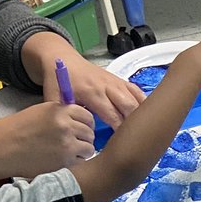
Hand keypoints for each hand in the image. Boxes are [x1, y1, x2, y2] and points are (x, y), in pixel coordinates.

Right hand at [0, 101, 95, 176]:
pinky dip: (75, 161)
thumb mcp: (38, 113)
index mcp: (58, 109)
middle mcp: (65, 124)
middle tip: (75, 143)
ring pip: (89, 147)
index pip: (86, 115)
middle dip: (84, 138)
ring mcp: (66, 142)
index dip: (85, 124)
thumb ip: (59, 115)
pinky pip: (81, 160)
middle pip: (89, 131)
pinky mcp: (64, 159)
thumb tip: (78, 121)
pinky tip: (63, 160)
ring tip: (69, 153)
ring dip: (82, 151)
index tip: (81, 129)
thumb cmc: (14, 131)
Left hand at [23, 36, 142, 128]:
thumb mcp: (54, 99)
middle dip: (134, 124)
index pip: (112, 115)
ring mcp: (115, 82)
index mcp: (91, 93)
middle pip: (129, 107)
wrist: (61, 58)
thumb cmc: (57, 81)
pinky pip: (137, 91)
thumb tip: (75, 136)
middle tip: (134, 139)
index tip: (122, 144)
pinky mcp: (120, 80)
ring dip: (141, 115)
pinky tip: (146, 116)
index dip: (119, 130)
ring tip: (143, 130)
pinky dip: (144, 103)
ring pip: (136, 99)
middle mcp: (107, 87)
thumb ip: (65, 116)